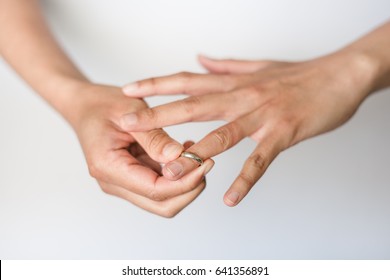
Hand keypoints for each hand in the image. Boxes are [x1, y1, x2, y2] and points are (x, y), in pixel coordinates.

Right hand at [70, 83, 213, 216]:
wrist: (85, 105)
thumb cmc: (103, 105)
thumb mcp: (130, 112)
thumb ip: (154, 138)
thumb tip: (179, 156)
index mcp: (108, 167)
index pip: (155, 190)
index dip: (185, 181)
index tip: (205, 162)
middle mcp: (114, 183)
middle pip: (162, 205)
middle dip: (190, 188)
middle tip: (206, 162)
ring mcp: (122, 183)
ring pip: (164, 199)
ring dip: (185, 181)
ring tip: (196, 153)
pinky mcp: (131, 178)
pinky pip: (159, 185)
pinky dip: (177, 174)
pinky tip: (184, 152)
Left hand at [120, 52, 378, 206]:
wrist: (339, 75)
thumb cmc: (298, 75)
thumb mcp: (257, 66)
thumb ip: (225, 65)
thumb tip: (201, 58)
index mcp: (233, 84)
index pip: (187, 81)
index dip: (156, 85)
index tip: (129, 89)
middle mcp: (241, 97)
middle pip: (193, 105)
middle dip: (158, 115)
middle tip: (128, 123)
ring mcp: (261, 115)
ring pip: (221, 134)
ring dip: (194, 153)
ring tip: (169, 170)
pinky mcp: (282, 133)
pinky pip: (259, 160)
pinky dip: (245, 179)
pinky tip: (230, 198)